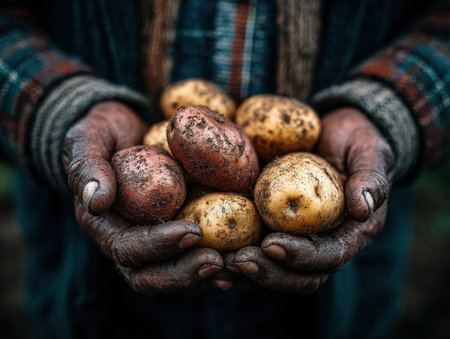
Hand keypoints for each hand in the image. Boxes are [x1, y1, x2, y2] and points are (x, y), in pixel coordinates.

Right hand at [64, 101, 222, 293]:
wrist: (125, 130)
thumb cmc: (103, 134)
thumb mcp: (87, 140)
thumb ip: (86, 167)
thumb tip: (96, 201)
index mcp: (106, 226)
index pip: (128, 249)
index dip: (158, 246)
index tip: (191, 231)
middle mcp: (132, 242)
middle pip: (153, 277)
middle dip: (185, 273)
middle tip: (217, 261)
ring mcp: (157, 241)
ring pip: (180, 274)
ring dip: (209, 276)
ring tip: (240, 265)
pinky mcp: (180, 231)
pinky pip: (197, 256)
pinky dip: (221, 263)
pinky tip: (245, 256)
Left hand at [228, 107, 393, 292]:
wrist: (334, 133)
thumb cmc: (356, 141)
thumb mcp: (371, 150)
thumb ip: (371, 177)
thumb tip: (363, 208)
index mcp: (350, 233)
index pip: (328, 257)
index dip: (301, 257)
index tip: (272, 244)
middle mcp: (322, 243)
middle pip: (297, 275)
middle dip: (268, 273)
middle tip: (238, 261)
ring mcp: (296, 238)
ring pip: (272, 270)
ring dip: (244, 274)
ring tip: (215, 266)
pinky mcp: (273, 227)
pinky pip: (254, 250)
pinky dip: (232, 258)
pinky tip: (208, 255)